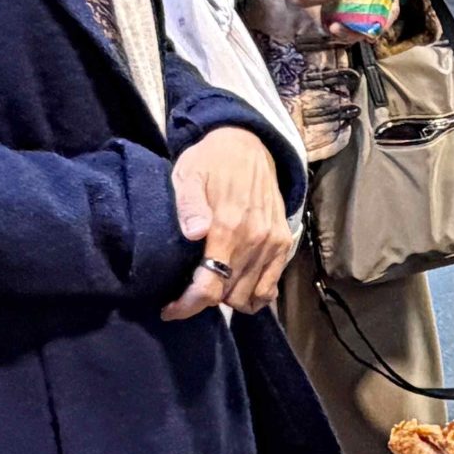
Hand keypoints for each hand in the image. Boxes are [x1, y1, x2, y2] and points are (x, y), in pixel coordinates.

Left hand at [163, 127, 294, 321]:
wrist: (249, 144)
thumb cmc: (211, 161)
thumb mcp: (188, 175)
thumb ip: (189, 205)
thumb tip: (195, 233)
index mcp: (228, 227)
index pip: (210, 286)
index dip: (187, 305)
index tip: (169, 309)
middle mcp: (255, 240)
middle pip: (228, 296)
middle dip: (203, 300)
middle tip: (185, 292)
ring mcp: (273, 244)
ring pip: (250, 297)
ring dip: (227, 298)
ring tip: (210, 285)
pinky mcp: (283, 244)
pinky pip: (271, 288)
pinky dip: (253, 296)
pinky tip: (235, 286)